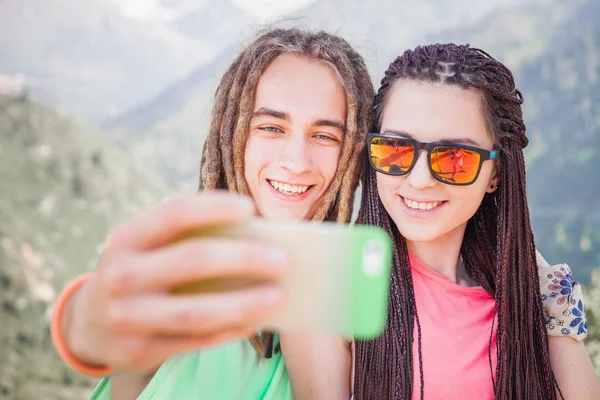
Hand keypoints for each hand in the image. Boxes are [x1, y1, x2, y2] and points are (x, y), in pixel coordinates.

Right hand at [64, 191, 286, 372]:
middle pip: (192, 261)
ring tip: (278, 296)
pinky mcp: (140, 350)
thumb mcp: (147, 248)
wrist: (91, 322)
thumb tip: (255, 240)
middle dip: (242, 258)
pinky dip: (231, 330)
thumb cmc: (139, 271)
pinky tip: (257, 321)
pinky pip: (195, 341)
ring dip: (243, 303)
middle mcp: (122, 275)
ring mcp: (128, 316)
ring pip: (196, 311)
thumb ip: (186, 239)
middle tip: (282, 259)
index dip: (213, 208)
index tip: (251, 208)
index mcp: (127, 237)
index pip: (174, 214)